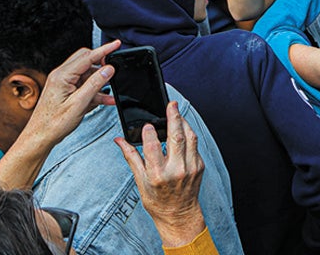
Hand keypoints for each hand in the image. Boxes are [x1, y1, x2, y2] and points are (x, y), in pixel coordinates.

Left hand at [23, 40, 119, 151]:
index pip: (87, 56)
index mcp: (62, 76)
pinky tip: (104, 99)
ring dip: (99, 81)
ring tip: (110, 92)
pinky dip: (94, 90)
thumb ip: (95, 84)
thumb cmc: (53, 124)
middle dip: (101, 63)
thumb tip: (108, 69)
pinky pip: (83, 84)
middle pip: (86, 60)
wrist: (40, 137)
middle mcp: (60, 76)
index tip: (116, 44)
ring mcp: (62, 83)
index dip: (104, 49)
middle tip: (114, 69)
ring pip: (86, 73)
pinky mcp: (65, 90)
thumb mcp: (79, 104)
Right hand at [115, 102, 207, 248]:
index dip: (149, 133)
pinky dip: (188, 134)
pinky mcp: (200, 165)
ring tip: (177, 113)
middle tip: (171, 104)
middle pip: (177, 137)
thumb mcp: (139, 181)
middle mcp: (176, 170)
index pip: (153, 146)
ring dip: (184, 123)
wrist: (178, 214)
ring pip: (190, 137)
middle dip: (174, 117)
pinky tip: (182, 129)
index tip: (147, 125)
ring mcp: (190, 167)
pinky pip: (195, 145)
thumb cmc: (157, 200)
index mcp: (157, 175)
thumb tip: (119, 141)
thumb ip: (131, 157)